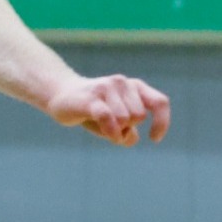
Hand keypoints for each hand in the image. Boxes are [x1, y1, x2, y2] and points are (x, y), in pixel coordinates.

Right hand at [46, 75, 170, 146]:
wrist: (60, 96)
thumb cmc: (93, 111)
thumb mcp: (115, 123)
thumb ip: (128, 132)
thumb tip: (130, 137)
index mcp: (134, 86)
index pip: (159, 102)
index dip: (161, 122)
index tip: (154, 139)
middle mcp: (122, 83)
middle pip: (139, 116)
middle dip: (126, 127)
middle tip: (109, 124)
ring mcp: (106, 88)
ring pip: (125, 120)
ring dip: (114, 131)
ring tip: (99, 124)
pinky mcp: (91, 98)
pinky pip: (108, 117)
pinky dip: (110, 130)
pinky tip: (105, 134)